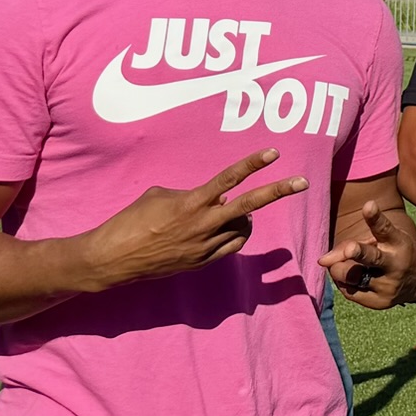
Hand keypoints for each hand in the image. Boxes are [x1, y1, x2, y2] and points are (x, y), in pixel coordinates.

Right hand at [86, 149, 308, 286]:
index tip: (273, 153)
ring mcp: (204, 246)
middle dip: (278, 191)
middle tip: (302, 182)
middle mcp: (203, 225)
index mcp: (191, 203)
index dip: (252, 165)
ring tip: (232, 212)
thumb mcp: (159, 196)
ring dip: (243, 218)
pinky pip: (230, 246)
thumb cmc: (130, 221)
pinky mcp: (201, 262)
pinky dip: (233, 236)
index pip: (229, 180)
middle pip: (249, 206)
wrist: (112, 259)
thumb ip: (191, 194)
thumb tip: (212, 199)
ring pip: (242, 229)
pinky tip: (224, 229)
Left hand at [321, 199, 415, 309]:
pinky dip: (345, 283)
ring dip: (341, 269)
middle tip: (350, 248)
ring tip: (346, 265)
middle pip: (372, 258)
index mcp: (398, 243)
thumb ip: (352, 244)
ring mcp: (388, 286)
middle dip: (359, 252)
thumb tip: (321, 261)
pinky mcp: (380, 302)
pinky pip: (349, 293)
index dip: (375, 217)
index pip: (384, 228)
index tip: (369, 205)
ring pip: (351, 276)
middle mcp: (395, 264)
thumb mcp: (383, 241)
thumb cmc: (394, 252)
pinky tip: (353, 278)